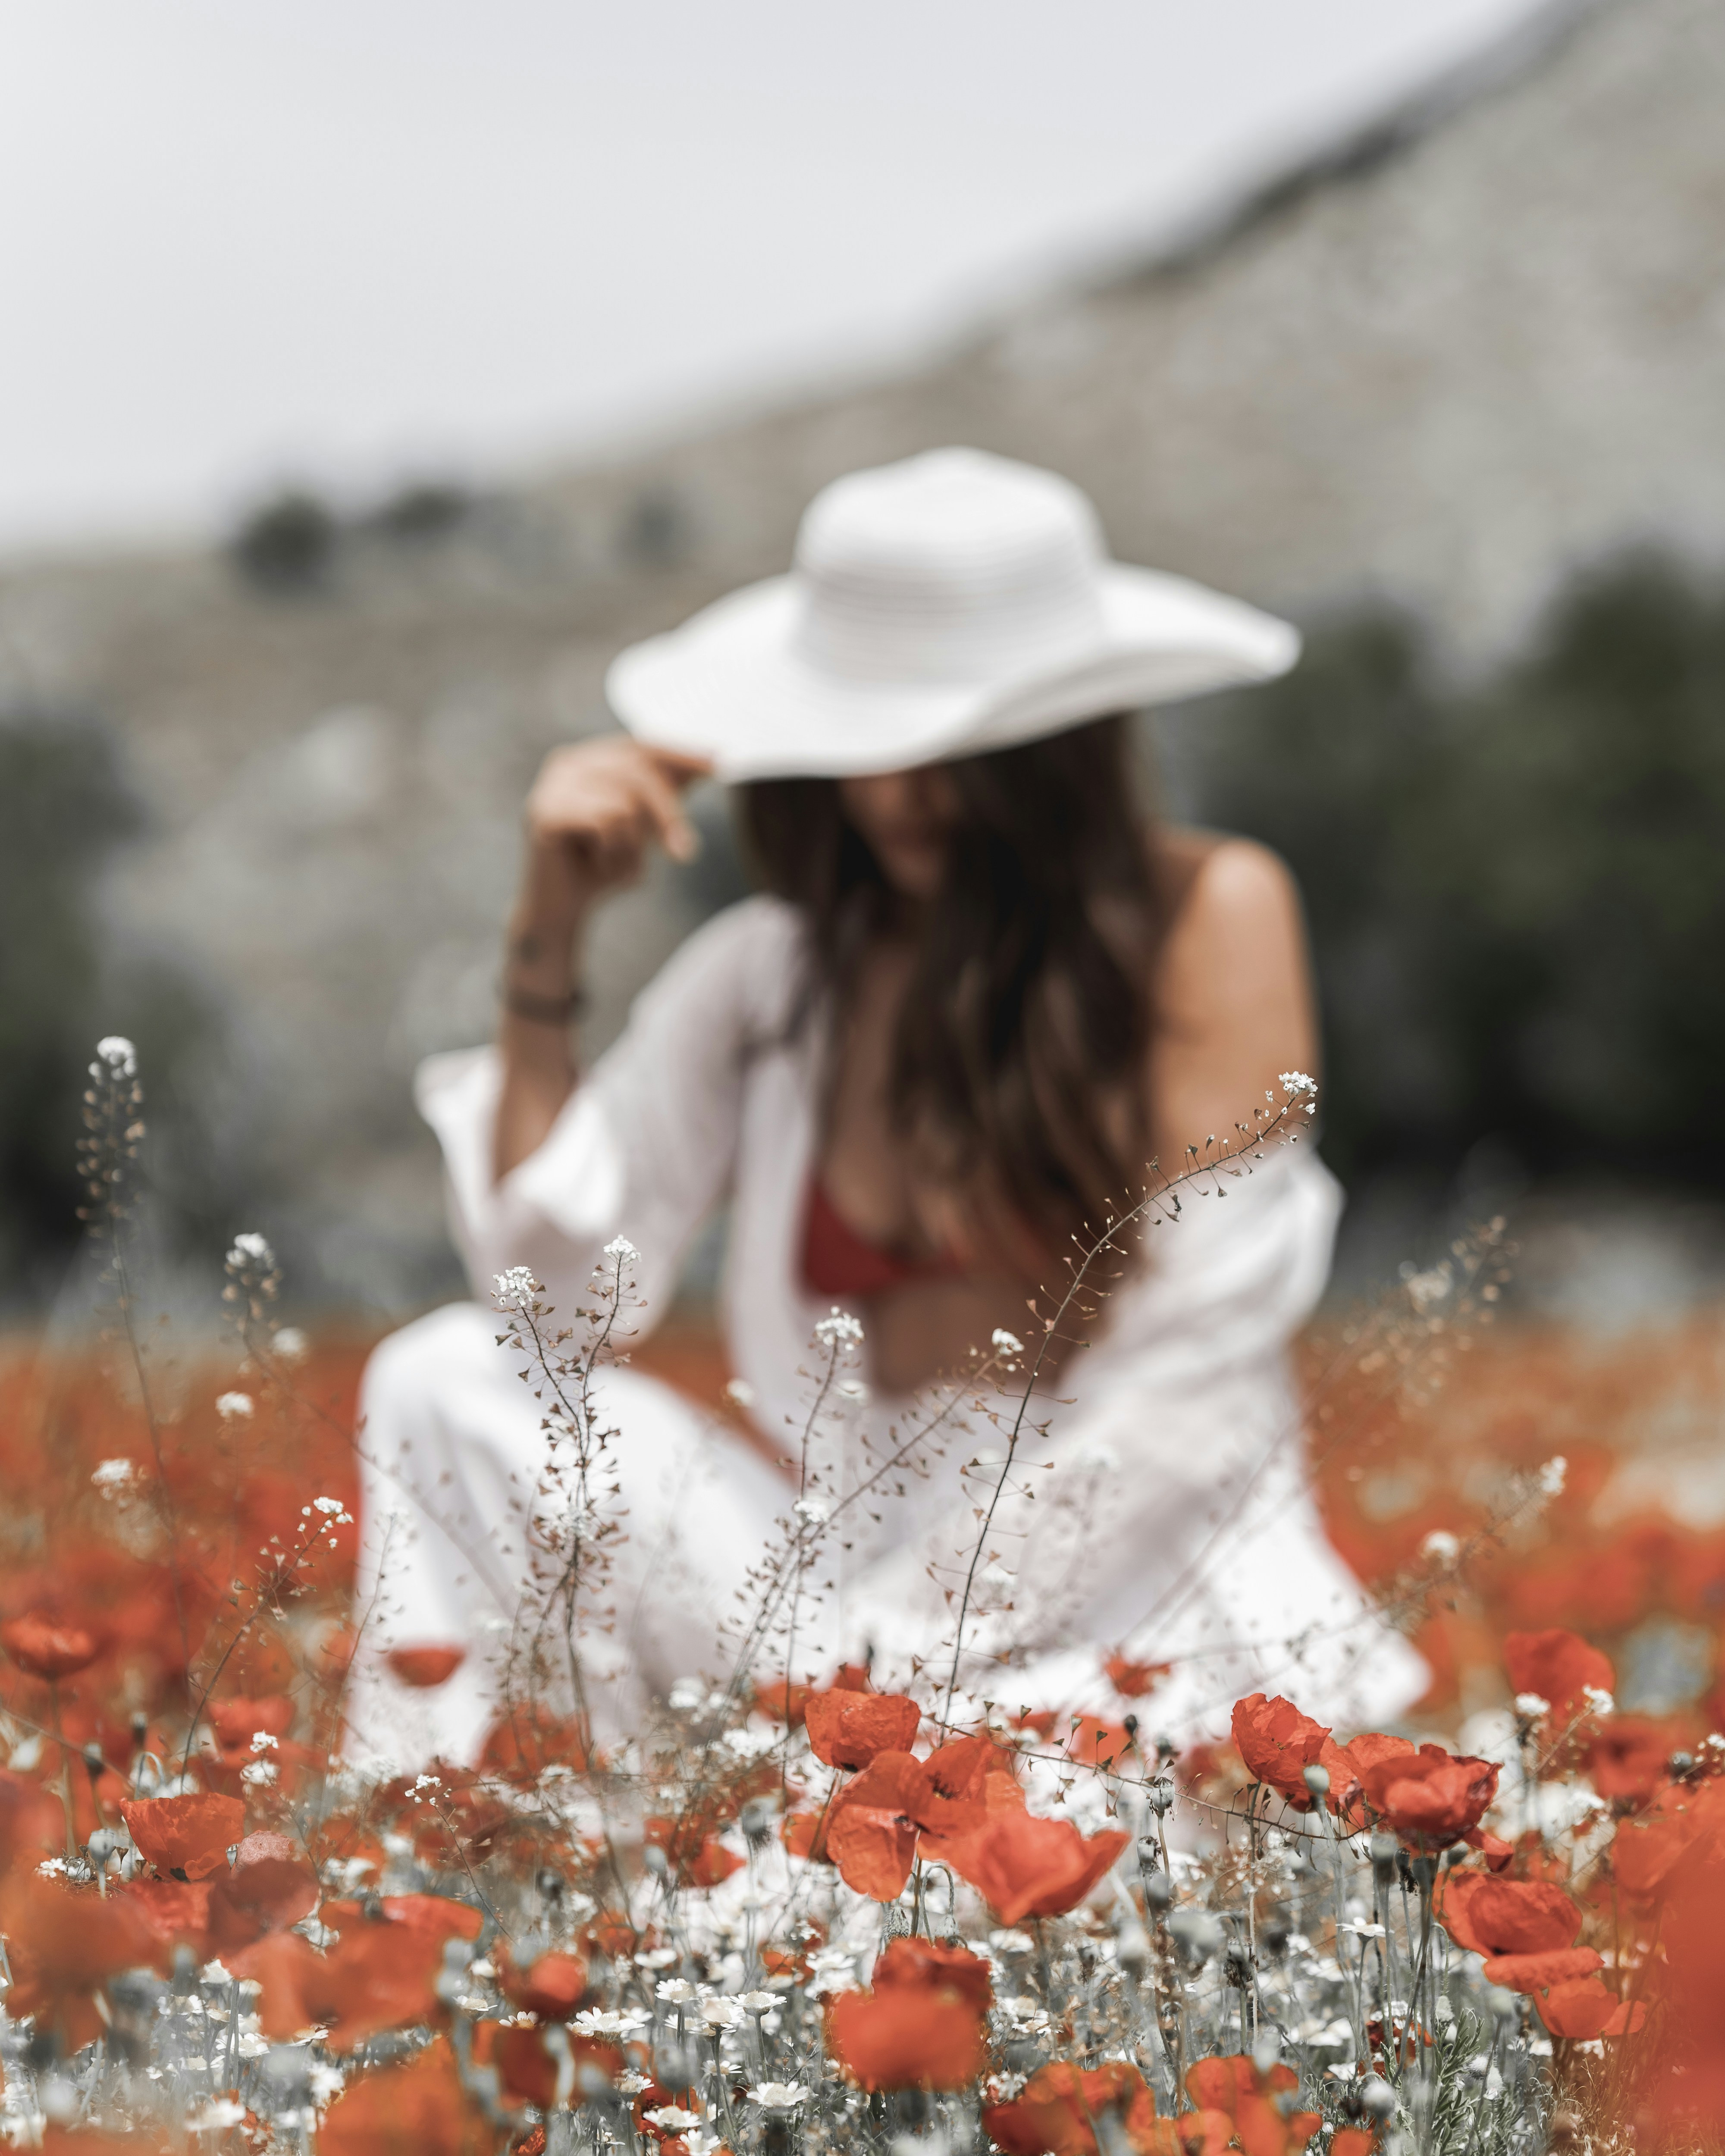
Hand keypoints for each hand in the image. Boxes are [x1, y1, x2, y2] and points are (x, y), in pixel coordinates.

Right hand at [521, 737, 710, 915]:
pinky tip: (597, 865)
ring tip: (616, 862)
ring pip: (625, 801)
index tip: (720, 766)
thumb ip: (670, 790)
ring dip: (634, 844)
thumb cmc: (604, 864)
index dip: (682, 755)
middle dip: (669, 813)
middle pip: (638, 770)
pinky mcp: (545, 813)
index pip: (643, 747)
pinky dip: (613, 852)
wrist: (562, 909)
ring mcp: (553, 786)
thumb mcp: (645, 825)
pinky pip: (604, 821)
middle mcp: (568, 763)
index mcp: (590, 758)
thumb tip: (718, 758)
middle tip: (685, 854)